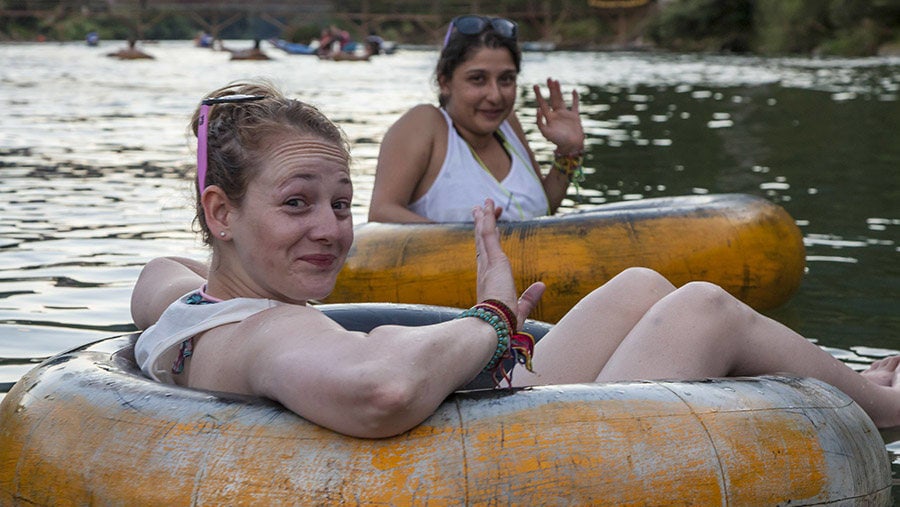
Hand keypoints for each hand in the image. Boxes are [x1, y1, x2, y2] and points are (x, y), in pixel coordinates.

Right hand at [472, 200, 545, 327]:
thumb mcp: (521, 308)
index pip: (486, 255)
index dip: (485, 241)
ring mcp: (488, 264)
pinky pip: (489, 234)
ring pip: (484, 234)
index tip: (486, 229)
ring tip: (483, 203)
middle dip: (482, 225)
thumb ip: (530, 297)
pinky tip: (488, 207)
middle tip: (479, 209)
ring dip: (484, 217)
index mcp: (488, 281)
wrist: (494, 327)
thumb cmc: (505, 324)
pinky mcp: (493, 260)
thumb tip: (542, 285)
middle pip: (482, 241)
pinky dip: (488, 220)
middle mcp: (485, 270)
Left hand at [533, 78, 584, 154]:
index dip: (539, 95)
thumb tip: (537, 109)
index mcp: (549, 118)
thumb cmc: (557, 141)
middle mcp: (556, 115)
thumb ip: (540, 121)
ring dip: (559, 91)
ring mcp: (566, 115)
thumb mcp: (545, 132)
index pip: (542, 103)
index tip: (535, 86)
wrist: (571, 147)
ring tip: (556, 81)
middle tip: (549, 78)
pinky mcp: (575, 117)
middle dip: (550, 89)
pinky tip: (574, 90)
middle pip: (552, 99)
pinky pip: (575, 105)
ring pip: (562, 99)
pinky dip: (575, 98)